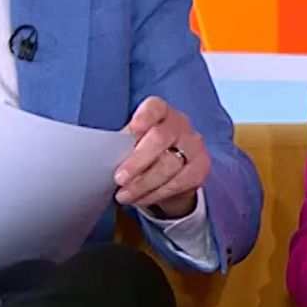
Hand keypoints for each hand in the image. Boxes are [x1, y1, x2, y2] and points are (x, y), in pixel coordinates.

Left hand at [116, 96, 208, 218]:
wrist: (172, 173)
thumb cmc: (145, 153)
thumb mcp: (132, 144)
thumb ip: (124, 144)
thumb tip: (104, 155)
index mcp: (161, 112)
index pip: (155, 107)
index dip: (145, 116)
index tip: (133, 130)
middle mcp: (181, 124)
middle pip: (161, 138)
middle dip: (138, 161)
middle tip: (119, 178)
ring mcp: (194, 145)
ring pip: (169, 165)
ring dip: (143, 184)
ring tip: (124, 196)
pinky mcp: (201, 167)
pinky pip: (178, 183)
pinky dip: (156, 193)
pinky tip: (140, 199)